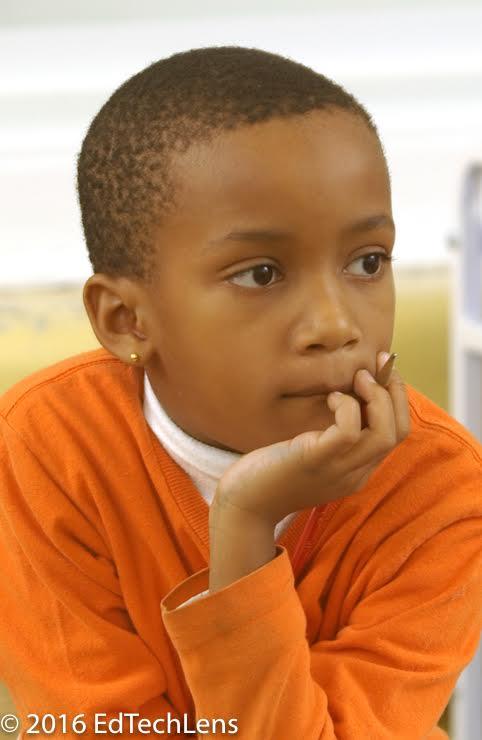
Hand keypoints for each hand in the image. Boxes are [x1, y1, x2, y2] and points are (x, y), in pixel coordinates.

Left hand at [213, 352, 410, 526]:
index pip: (397, 436)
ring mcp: (338, 471)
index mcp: (356, 472)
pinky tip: (330, 398)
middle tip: (382, 364)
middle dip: (396, 393)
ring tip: (359, 378)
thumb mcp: (310, 454)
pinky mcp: (315, 461)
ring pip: (384, 434)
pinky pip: (348, 431)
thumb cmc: (269, 473)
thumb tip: (344, 395)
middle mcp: (354, 474)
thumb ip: (330, 436)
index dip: (397, 400)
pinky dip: (346, 406)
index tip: (385, 372)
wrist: (243, 506)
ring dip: (378, 397)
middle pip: (398, 433)